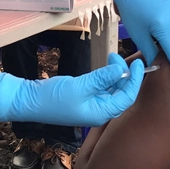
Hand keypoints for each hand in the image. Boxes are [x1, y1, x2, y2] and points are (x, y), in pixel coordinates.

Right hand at [0, 53, 144, 125]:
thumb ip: (102, 78)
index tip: (139, 63)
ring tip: (110, 57)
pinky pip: (102, 88)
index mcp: (101, 113)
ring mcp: (92, 106)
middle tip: (116, 56)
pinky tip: (103, 68)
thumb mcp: (80, 86)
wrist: (30, 102)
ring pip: (112, 90)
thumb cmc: (53, 98)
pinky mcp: (85, 99)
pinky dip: (105, 77)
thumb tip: (121, 70)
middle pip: (122, 93)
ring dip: (115, 74)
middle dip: (125, 74)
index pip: (127, 97)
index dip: (135, 80)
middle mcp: (100, 111)